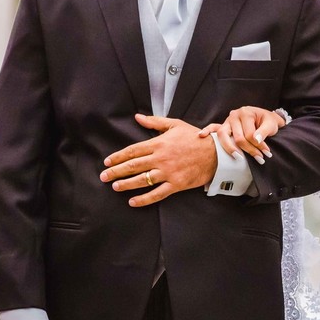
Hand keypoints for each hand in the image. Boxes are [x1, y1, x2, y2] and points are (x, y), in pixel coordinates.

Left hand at [99, 114, 218, 206]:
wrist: (215, 153)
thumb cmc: (195, 138)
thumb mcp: (175, 125)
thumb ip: (154, 122)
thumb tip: (137, 117)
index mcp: (159, 143)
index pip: (133, 151)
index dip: (118, 157)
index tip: (107, 162)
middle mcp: (160, 158)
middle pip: (133, 166)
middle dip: (116, 171)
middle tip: (104, 176)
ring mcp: (168, 172)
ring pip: (142, 180)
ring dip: (126, 184)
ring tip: (115, 186)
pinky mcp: (176, 184)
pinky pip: (156, 194)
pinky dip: (143, 199)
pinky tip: (132, 201)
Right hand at [197, 106, 285, 164]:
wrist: (266, 118)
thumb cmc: (268, 121)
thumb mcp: (271, 124)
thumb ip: (264, 131)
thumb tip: (255, 140)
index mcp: (246, 112)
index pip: (249, 134)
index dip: (258, 146)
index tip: (266, 154)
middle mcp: (234, 115)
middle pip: (237, 137)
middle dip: (248, 150)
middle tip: (259, 159)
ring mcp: (227, 121)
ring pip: (223, 135)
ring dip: (231, 148)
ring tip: (239, 158)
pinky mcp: (224, 126)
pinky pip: (213, 127)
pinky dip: (207, 131)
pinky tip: (201, 135)